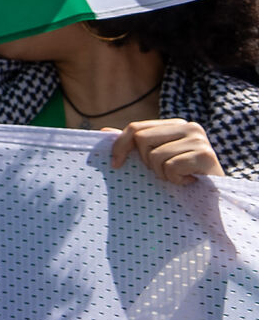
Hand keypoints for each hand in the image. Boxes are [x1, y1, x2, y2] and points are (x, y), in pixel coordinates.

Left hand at [109, 118, 224, 183]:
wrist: (215, 195)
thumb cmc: (182, 175)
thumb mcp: (157, 157)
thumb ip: (134, 144)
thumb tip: (103, 132)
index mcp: (175, 124)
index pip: (136, 128)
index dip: (120, 146)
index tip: (115, 165)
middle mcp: (189, 126)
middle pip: (142, 139)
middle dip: (146, 162)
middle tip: (164, 171)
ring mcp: (199, 139)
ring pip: (155, 156)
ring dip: (162, 173)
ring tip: (179, 176)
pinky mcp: (205, 155)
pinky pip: (171, 167)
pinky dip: (175, 179)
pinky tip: (188, 181)